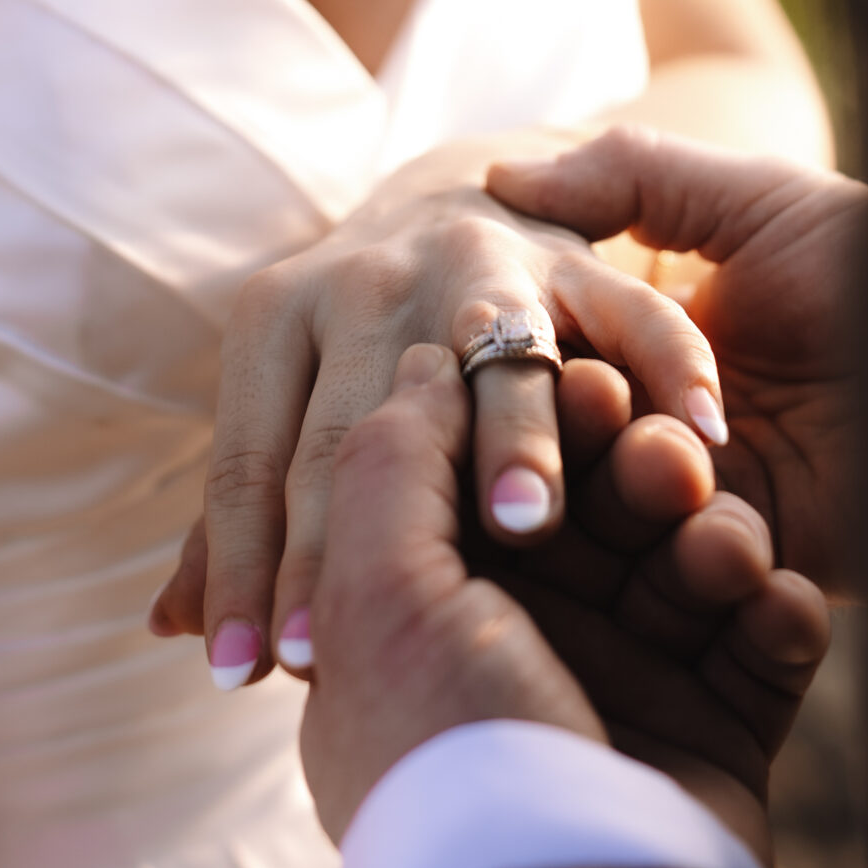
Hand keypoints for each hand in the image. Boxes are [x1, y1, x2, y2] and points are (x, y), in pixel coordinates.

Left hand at [149, 142, 730, 686]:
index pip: (254, 460)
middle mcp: (370, 279)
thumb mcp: (291, 407)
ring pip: (504, 360)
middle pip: (360, 420)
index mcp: (277, 315)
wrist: (465, 192)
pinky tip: (697, 445)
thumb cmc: (362, 350)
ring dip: (518, 443)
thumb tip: (169, 629)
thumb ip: (246, 514)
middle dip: (349, 529)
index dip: (247, 566)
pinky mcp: (587, 259)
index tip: (245, 675)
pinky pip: (643, 320)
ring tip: (525, 525)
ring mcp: (487, 261)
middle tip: (344, 634)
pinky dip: (675, 375)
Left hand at [301, 344, 828, 857]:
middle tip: (666, 457)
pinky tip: (772, 604)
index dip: (545, 423)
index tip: (585, 381)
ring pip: (691, 560)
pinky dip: (776, 612)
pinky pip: (765, 640)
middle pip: (606, 508)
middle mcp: (530, 641)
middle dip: (643, 471)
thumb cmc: (449, 743)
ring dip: (718, 536)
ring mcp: (628, 690)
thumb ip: (392, 460)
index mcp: (436, 610)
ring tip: (720, 550)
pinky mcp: (716, 735)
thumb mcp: (379, 591)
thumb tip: (425, 361)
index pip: (502, 477)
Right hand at [489, 129, 867, 594]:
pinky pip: (698, 564)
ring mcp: (714, 494)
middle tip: (584, 408)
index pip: (554, 359)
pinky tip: (715, 511)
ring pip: (621, 512)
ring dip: (627, 488)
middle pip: (573, 442)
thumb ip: (631, 177)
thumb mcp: (752, 198)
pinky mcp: (769, 556)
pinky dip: (693, 543)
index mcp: (653, 338)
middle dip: (561, 433)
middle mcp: (668, 420)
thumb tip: (500, 172)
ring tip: (667, 457)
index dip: (527, 357)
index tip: (506, 342)